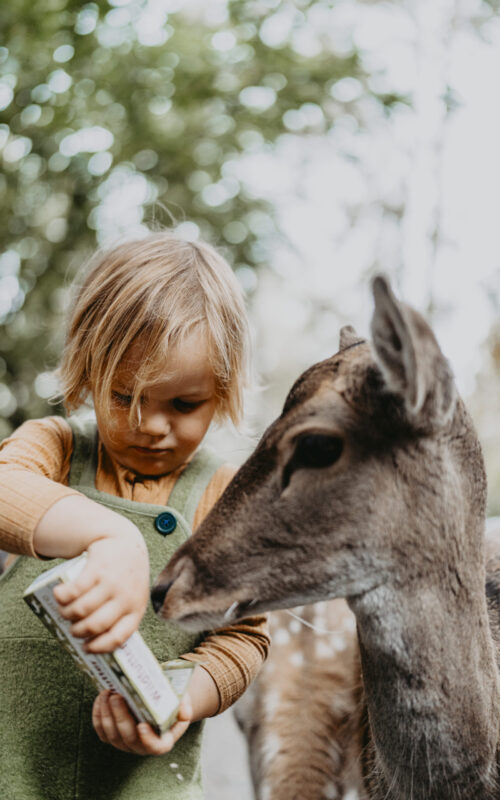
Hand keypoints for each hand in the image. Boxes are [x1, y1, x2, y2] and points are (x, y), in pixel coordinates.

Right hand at [34, 495, 149, 651]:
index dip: (99, 647)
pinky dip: (62, 596)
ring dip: (67, 614)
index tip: (86, 648)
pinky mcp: (97, 568)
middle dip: (78, 631)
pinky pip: (74, 589)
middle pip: (95, 625)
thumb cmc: (127, 577)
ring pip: (82, 609)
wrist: (126, 543)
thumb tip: (92, 641)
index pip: (118, 637)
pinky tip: (59, 595)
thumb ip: (121, 616)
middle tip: (72, 628)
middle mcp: (125, 597)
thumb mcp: (133, 597)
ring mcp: (112, 582)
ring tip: (64, 611)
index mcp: (136, 609)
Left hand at [92, 690, 191, 754]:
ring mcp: (125, 743)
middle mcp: (142, 746)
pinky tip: (101, 698)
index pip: (155, 747)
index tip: (142, 725)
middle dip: (120, 716)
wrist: (157, 703)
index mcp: (162, 740)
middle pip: (128, 737)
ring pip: (111, 734)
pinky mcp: (112, 736)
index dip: (148, 739)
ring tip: (107, 693)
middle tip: (117, 696)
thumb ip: (184, 706)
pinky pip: (101, 730)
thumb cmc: (170, 703)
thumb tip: (184, 712)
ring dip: (106, 713)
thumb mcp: (182, 703)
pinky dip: (98, 714)